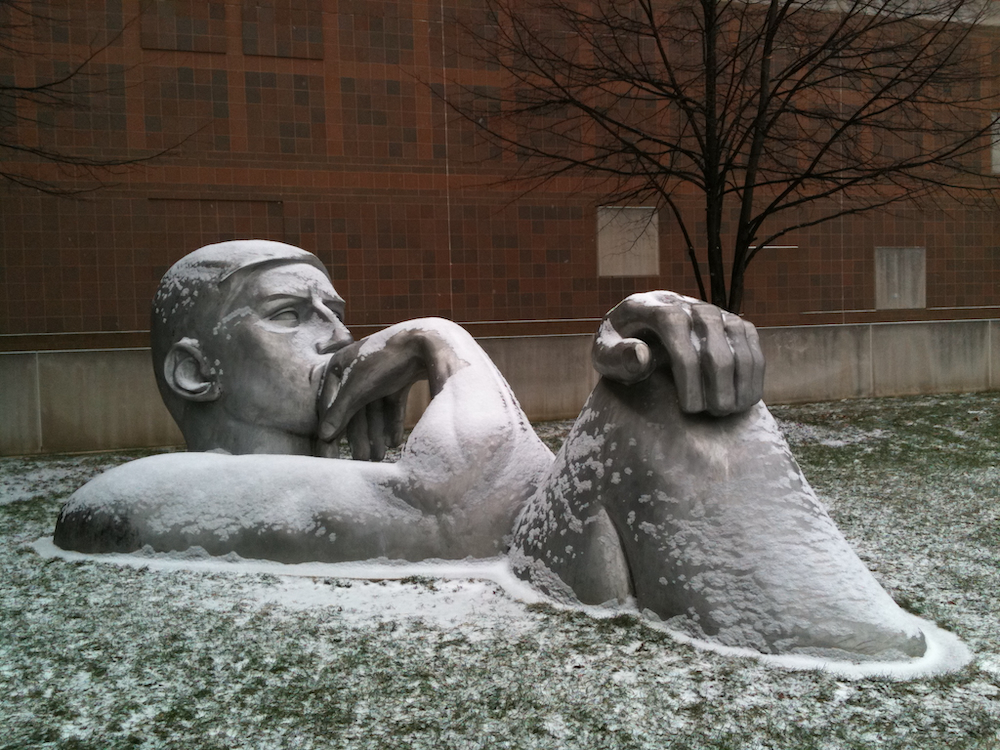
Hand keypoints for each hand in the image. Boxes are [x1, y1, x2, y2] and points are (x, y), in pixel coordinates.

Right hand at [315, 321, 465, 460]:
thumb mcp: (358, 388)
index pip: (330, 406)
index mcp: (338, 367)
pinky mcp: (397, 378)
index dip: (331, 431)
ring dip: (376, 433)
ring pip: (373, 410)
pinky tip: (394, 442)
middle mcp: (355, 369)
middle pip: (354, 410)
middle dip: (360, 437)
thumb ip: (340, 412)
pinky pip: (391, 405)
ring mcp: (377, 373)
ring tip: (381, 456)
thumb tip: (324, 436)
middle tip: (363, 460)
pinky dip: (392, 422)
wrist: (423, 343)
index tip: (330, 456)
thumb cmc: (383, 362)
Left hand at [592, 291, 763, 415]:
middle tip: (711, 415)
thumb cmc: (619, 347)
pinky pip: (753, 349)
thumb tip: (641, 356)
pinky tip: (745, 401)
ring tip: (726, 412)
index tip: (688, 408)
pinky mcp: (735, 324)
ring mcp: (716, 313)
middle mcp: (689, 305)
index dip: (687, 372)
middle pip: (714, 345)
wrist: (642, 328)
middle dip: (717, 386)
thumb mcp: (604, 354)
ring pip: (740, 346)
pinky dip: (753, 377)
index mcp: (654, 307)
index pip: (677, 330)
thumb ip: (616, 357)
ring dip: (739, 384)